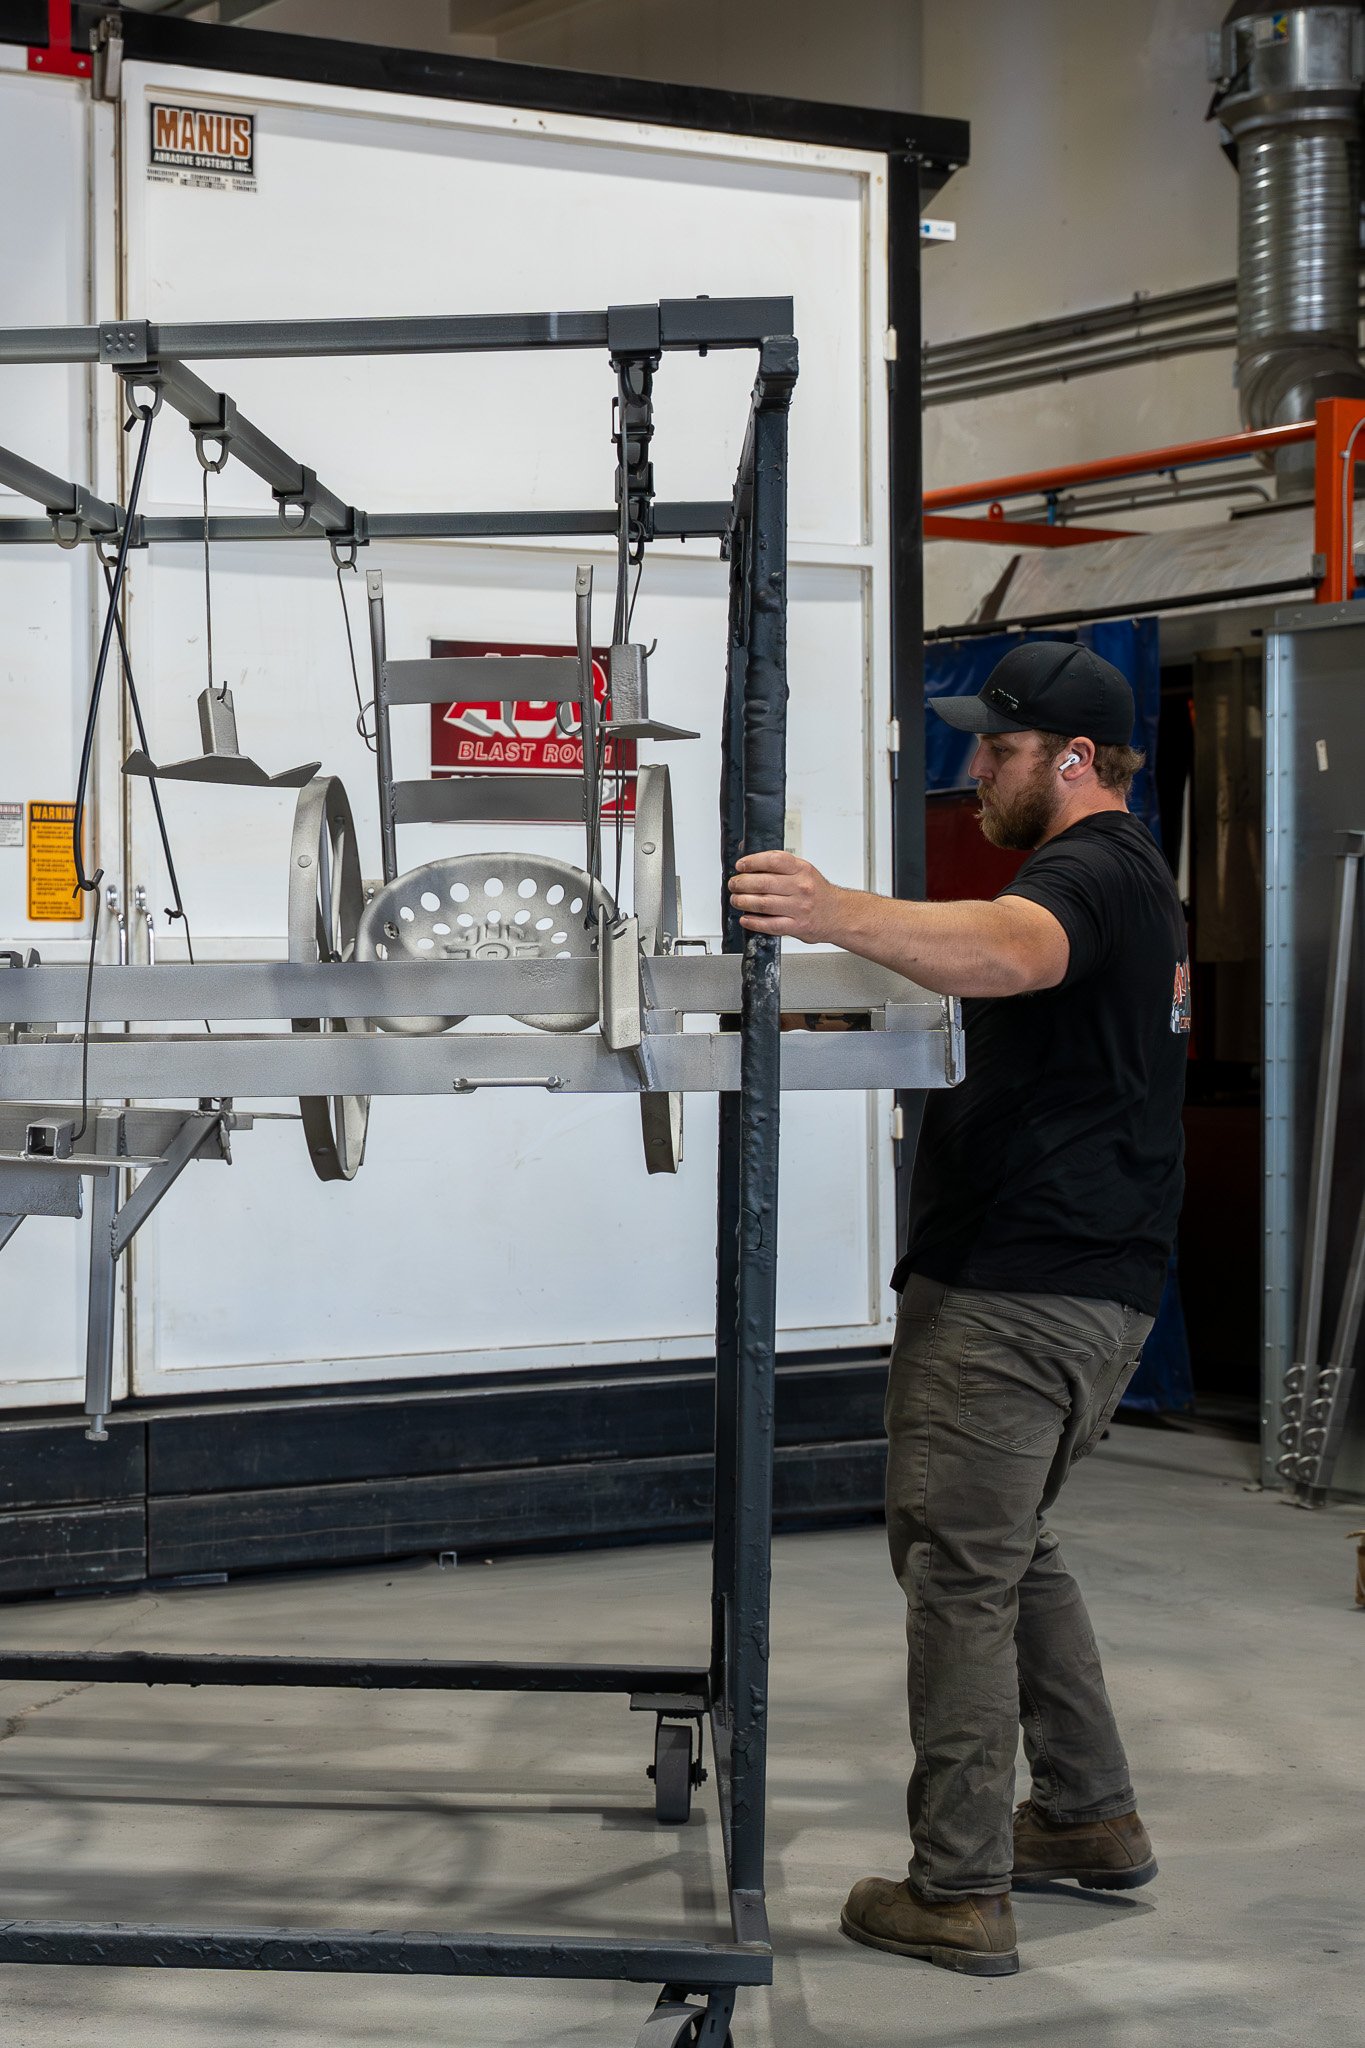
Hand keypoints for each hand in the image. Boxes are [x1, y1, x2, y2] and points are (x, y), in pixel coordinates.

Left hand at [728, 850, 842, 941]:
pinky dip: (753, 922)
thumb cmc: (817, 893)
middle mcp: (801, 887)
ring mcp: (799, 908)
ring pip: (762, 904)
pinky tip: (745, 919)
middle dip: (742, 883)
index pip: (773, 860)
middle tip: (734, 885)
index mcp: (802, 870)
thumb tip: (750, 863)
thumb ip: (780, 866)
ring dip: (743, 902)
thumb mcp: (804, 871)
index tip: (741, 866)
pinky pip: (769, 924)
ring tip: (736, 900)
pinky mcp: (796, 926)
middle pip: (763, 883)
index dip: (752, 862)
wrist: (839, 914)